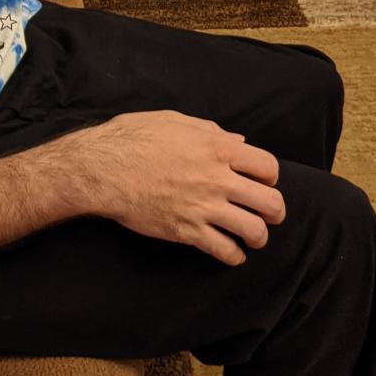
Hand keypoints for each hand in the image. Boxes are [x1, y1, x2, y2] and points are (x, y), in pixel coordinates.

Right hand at [74, 111, 285, 264]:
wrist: (101, 168)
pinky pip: (225, 251)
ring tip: (249, 235)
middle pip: (271, 203)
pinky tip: (229, 250)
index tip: (260, 180)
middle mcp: (216, 179)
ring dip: (257, 236)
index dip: (269, 176)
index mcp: (215, 147)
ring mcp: (203, 207)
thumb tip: (238, 140)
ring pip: (254, 231)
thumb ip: (209, 129)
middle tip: (265, 213)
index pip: (268, 166)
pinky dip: (233, 255)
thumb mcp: (171, 120)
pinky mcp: (187, 231)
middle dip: (274, 211)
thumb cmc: (132, 137)